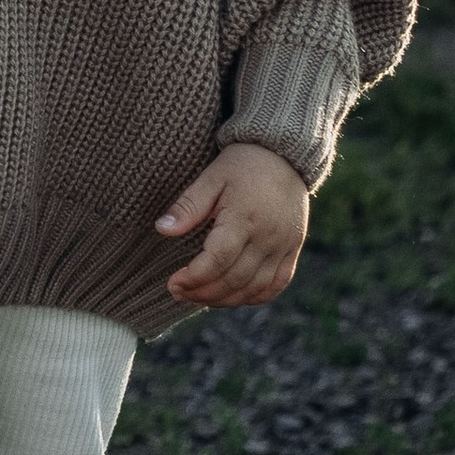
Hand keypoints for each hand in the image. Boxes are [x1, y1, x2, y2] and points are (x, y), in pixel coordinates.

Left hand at [155, 143, 310, 305]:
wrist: (284, 155)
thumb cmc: (242, 164)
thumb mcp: (211, 177)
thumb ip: (188, 205)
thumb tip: (162, 229)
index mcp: (244, 218)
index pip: (218, 260)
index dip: (193, 278)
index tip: (173, 283)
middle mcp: (268, 237)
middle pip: (234, 279)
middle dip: (203, 292)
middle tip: (179, 292)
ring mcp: (284, 246)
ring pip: (255, 288)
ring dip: (225, 300)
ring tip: (199, 296)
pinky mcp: (293, 250)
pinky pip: (276, 285)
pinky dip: (254, 297)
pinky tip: (232, 297)